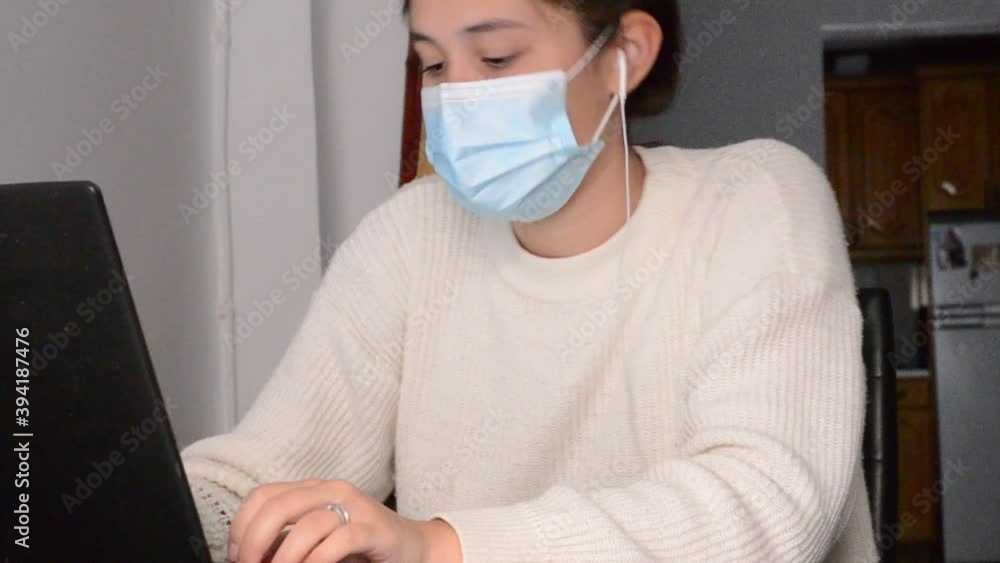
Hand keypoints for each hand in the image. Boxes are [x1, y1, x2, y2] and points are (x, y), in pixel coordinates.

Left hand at [227, 479, 460, 562]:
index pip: (263, 496)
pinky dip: (317, 560)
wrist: (413, 549)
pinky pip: (340, 540)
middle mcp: (332, 491)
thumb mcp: (316, 539)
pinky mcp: (375, 529)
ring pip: (308, 523)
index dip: (241, 526)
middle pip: (279, 505)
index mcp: (313, 490)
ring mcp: (355, 507)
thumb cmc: (359, 548)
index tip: (236, 556)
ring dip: (285, 557)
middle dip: (254, 541)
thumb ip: (286, 541)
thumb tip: (246, 556)